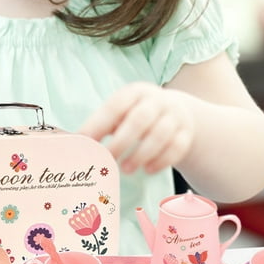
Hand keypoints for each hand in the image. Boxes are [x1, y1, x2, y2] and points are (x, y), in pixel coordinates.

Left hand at [78, 83, 194, 174]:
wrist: (176, 112)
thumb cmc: (136, 115)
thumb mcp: (121, 112)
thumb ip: (101, 125)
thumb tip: (77, 144)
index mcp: (134, 93)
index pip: (115, 106)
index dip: (99, 124)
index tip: (86, 142)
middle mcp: (156, 101)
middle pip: (140, 119)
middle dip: (122, 142)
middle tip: (108, 159)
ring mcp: (174, 116)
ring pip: (160, 135)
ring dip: (141, 154)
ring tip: (126, 169)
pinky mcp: (186, 133)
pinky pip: (177, 147)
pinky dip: (162, 161)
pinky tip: (148, 170)